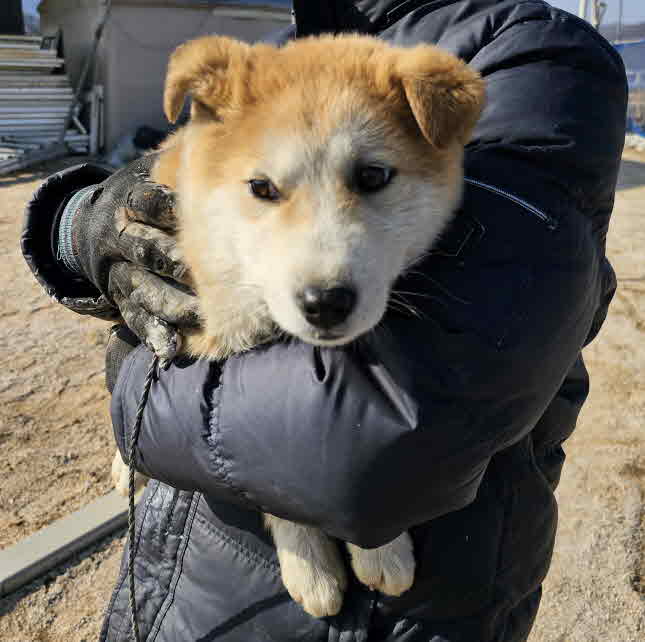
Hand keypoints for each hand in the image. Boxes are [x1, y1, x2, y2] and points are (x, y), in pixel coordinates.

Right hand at [65, 155, 199, 362]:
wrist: (92, 228)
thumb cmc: (140, 197)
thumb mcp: (147, 171)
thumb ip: (175, 161)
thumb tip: (213, 125)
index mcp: (128, 202)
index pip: (146, 202)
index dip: (166, 207)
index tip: (190, 212)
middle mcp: (120, 238)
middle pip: (147, 250)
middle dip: (174, 262)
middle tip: (204, 274)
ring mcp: (120, 273)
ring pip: (145, 289)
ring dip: (172, 304)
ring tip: (200, 316)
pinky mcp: (121, 298)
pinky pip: (135, 318)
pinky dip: (153, 333)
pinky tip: (171, 348)